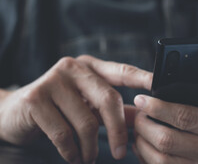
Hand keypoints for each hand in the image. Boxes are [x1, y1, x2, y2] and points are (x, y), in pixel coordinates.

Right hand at [0, 55, 151, 163]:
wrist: (14, 114)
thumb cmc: (59, 109)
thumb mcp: (88, 105)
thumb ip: (114, 109)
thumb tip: (142, 116)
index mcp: (91, 66)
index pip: (122, 71)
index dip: (143, 78)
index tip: (160, 86)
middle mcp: (73, 67)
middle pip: (108, 99)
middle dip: (118, 131)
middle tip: (120, 153)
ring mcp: (53, 79)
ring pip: (86, 121)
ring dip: (91, 148)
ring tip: (89, 158)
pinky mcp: (35, 98)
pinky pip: (63, 134)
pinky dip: (72, 152)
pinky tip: (74, 156)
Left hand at [133, 65, 197, 163]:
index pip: (187, 118)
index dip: (161, 108)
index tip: (143, 99)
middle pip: (169, 142)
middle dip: (146, 125)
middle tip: (138, 112)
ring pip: (163, 161)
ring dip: (144, 143)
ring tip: (138, 127)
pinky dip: (148, 158)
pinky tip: (145, 144)